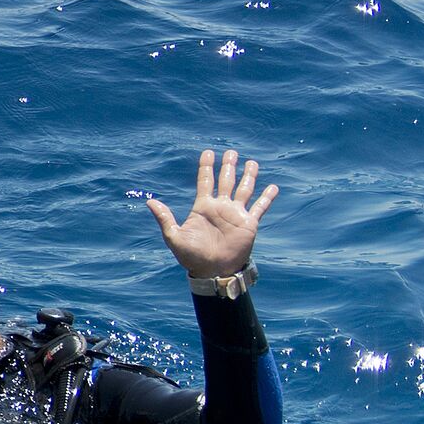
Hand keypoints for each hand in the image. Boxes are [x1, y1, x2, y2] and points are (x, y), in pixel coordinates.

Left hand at [146, 146, 275, 280]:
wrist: (212, 271)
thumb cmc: (191, 257)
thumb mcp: (174, 237)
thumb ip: (165, 218)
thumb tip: (149, 201)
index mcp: (203, 207)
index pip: (205, 181)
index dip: (206, 166)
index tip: (208, 152)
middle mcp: (220, 207)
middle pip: (226, 181)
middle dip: (228, 166)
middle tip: (231, 151)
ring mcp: (236, 214)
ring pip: (244, 189)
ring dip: (248, 176)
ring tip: (252, 162)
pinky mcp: (249, 224)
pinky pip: (260, 207)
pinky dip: (267, 197)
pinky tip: (273, 187)